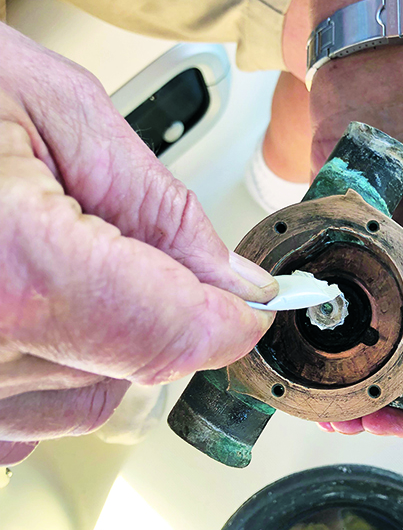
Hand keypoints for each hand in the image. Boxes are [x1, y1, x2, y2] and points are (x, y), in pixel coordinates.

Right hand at [0, 23, 277, 464]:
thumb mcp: (52, 107)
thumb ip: (156, 204)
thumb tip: (229, 279)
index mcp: (11, 266)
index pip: (169, 331)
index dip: (228, 318)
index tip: (251, 304)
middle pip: (135, 368)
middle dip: (159, 310)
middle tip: (118, 238)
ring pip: (86, 401)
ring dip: (103, 340)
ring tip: (51, 257)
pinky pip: (23, 421)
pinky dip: (47, 369)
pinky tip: (22, 309)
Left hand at [310, 45, 402, 443]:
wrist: (391, 103)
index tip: (385, 425)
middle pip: (397, 376)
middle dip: (370, 402)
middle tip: (342, 414)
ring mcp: (380, 283)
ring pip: (357, 350)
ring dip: (338, 377)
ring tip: (314, 391)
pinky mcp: (342, 262)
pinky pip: (327, 312)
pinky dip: (314, 335)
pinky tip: (298, 347)